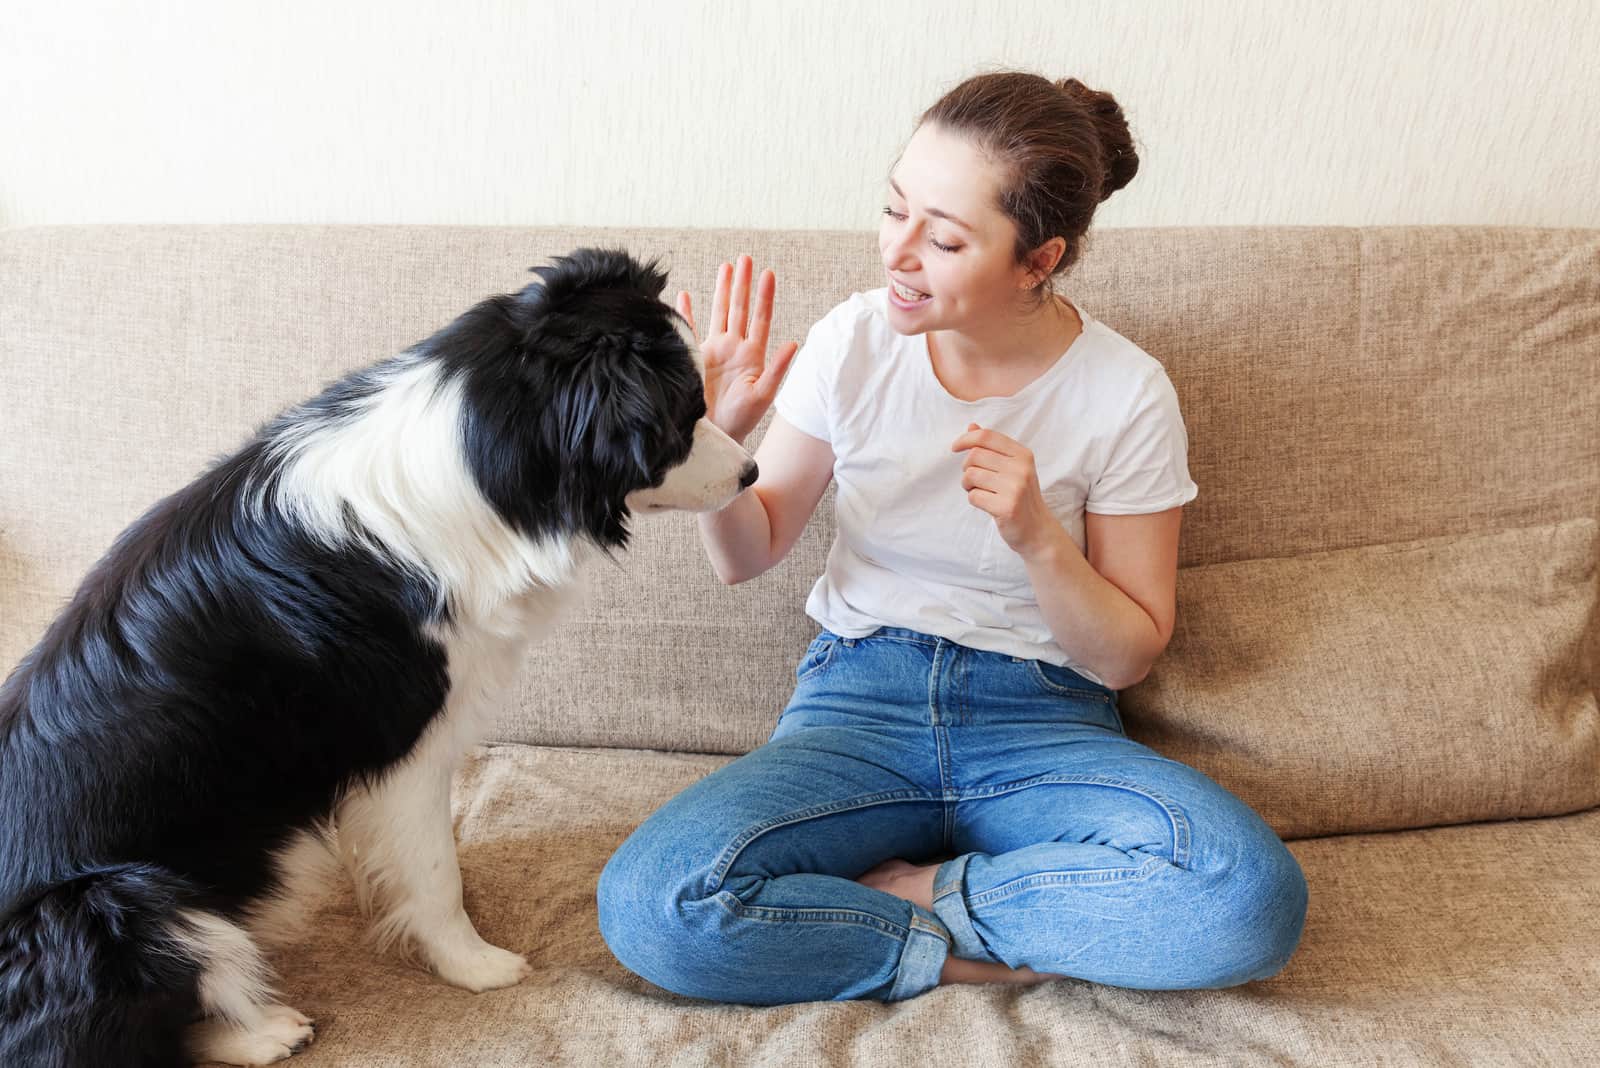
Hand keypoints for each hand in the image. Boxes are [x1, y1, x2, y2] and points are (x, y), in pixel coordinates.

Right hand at [676, 254, 799, 443]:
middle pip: (739, 308)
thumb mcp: (762, 395)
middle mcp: (734, 349)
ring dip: (721, 290)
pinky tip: (684, 296)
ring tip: (726, 266)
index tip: (768, 273)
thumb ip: (777, 369)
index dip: (764, 296)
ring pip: (718, 313)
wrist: (713, 435)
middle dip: (742, 283)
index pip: (760, 318)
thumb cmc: (740, 421)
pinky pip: (689, 329)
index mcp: (752, 355)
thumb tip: (793, 343)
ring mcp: (714, 351)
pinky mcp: (694, 358)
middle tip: (745, 258)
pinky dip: (686, 313)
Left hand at [951, 422, 1060, 559]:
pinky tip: (987, 504)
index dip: (966, 439)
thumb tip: (972, 426)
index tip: (955, 447)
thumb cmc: (1020, 496)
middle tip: (974, 480)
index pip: (986, 437)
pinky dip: (974, 500)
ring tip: (980, 491)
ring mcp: (1015, 488)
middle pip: (975, 455)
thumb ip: (992, 448)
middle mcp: (1021, 468)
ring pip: (971, 475)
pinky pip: (973, 496)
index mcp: (1022, 454)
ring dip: (968, 485)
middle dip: (967, 468)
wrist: (1037, 529)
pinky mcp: (1007, 507)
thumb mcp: (1012, 468)